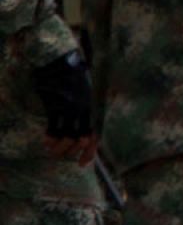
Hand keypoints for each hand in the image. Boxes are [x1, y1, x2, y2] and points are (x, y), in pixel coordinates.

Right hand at [34, 50, 95, 164]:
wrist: (58, 61)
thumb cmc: (70, 76)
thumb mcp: (83, 90)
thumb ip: (84, 107)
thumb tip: (83, 125)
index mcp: (90, 106)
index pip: (94, 133)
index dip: (90, 151)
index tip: (84, 163)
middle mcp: (82, 108)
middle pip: (81, 139)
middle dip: (72, 151)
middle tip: (63, 156)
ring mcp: (69, 108)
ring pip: (67, 136)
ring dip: (60, 147)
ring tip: (53, 151)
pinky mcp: (55, 105)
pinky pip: (53, 127)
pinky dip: (50, 137)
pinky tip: (46, 141)